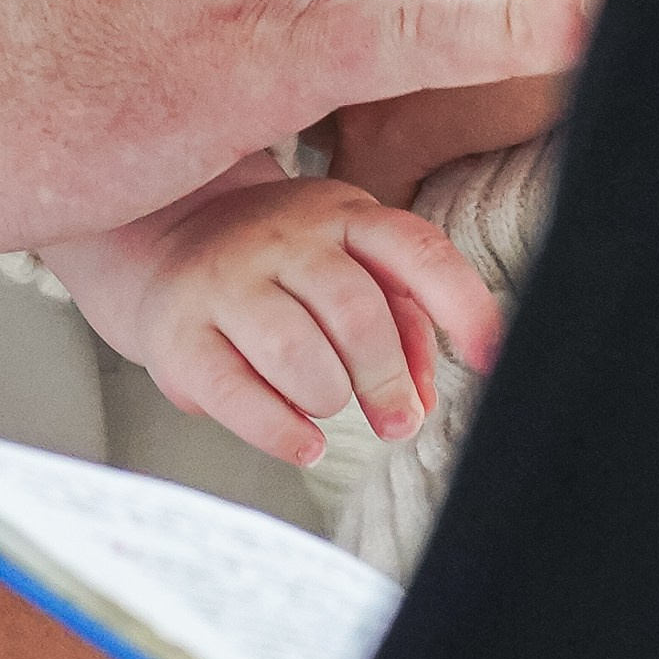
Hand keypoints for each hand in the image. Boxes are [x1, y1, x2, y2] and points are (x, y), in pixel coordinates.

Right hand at [43, 167, 501, 469]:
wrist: (169, 242)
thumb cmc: (284, 267)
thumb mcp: (351, 267)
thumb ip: (403, 323)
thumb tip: (427, 399)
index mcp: (343, 214)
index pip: (415, 250)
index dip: (461, 304)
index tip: (490, 358)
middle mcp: (285, 237)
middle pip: (355, 311)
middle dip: (386, 379)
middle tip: (397, 419)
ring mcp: (227, 281)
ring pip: (297, 353)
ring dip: (330, 396)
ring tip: (330, 405)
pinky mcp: (180, 333)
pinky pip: (237, 393)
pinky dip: (280, 430)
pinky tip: (305, 443)